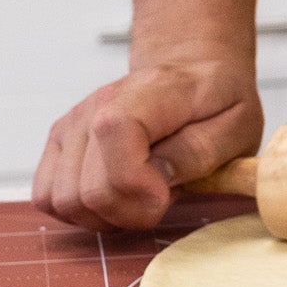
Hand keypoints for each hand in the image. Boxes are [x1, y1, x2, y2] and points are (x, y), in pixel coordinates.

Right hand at [32, 56, 262, 231]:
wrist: (190, 71)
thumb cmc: (217, 102)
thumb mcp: (238, 125)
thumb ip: (199, 152)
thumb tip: (157, 180)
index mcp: (149, 92)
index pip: (115, 132)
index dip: (136, 182)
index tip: (166, 195)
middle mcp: (97, 104)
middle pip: (87, 189)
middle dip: (129, 212)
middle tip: (162, 198)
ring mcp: (71, 123)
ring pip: (65, 201)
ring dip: (105, 215)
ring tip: (140, 196)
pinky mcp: (59, 142)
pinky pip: (48, 197)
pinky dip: (82, 211)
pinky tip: (115, 196)